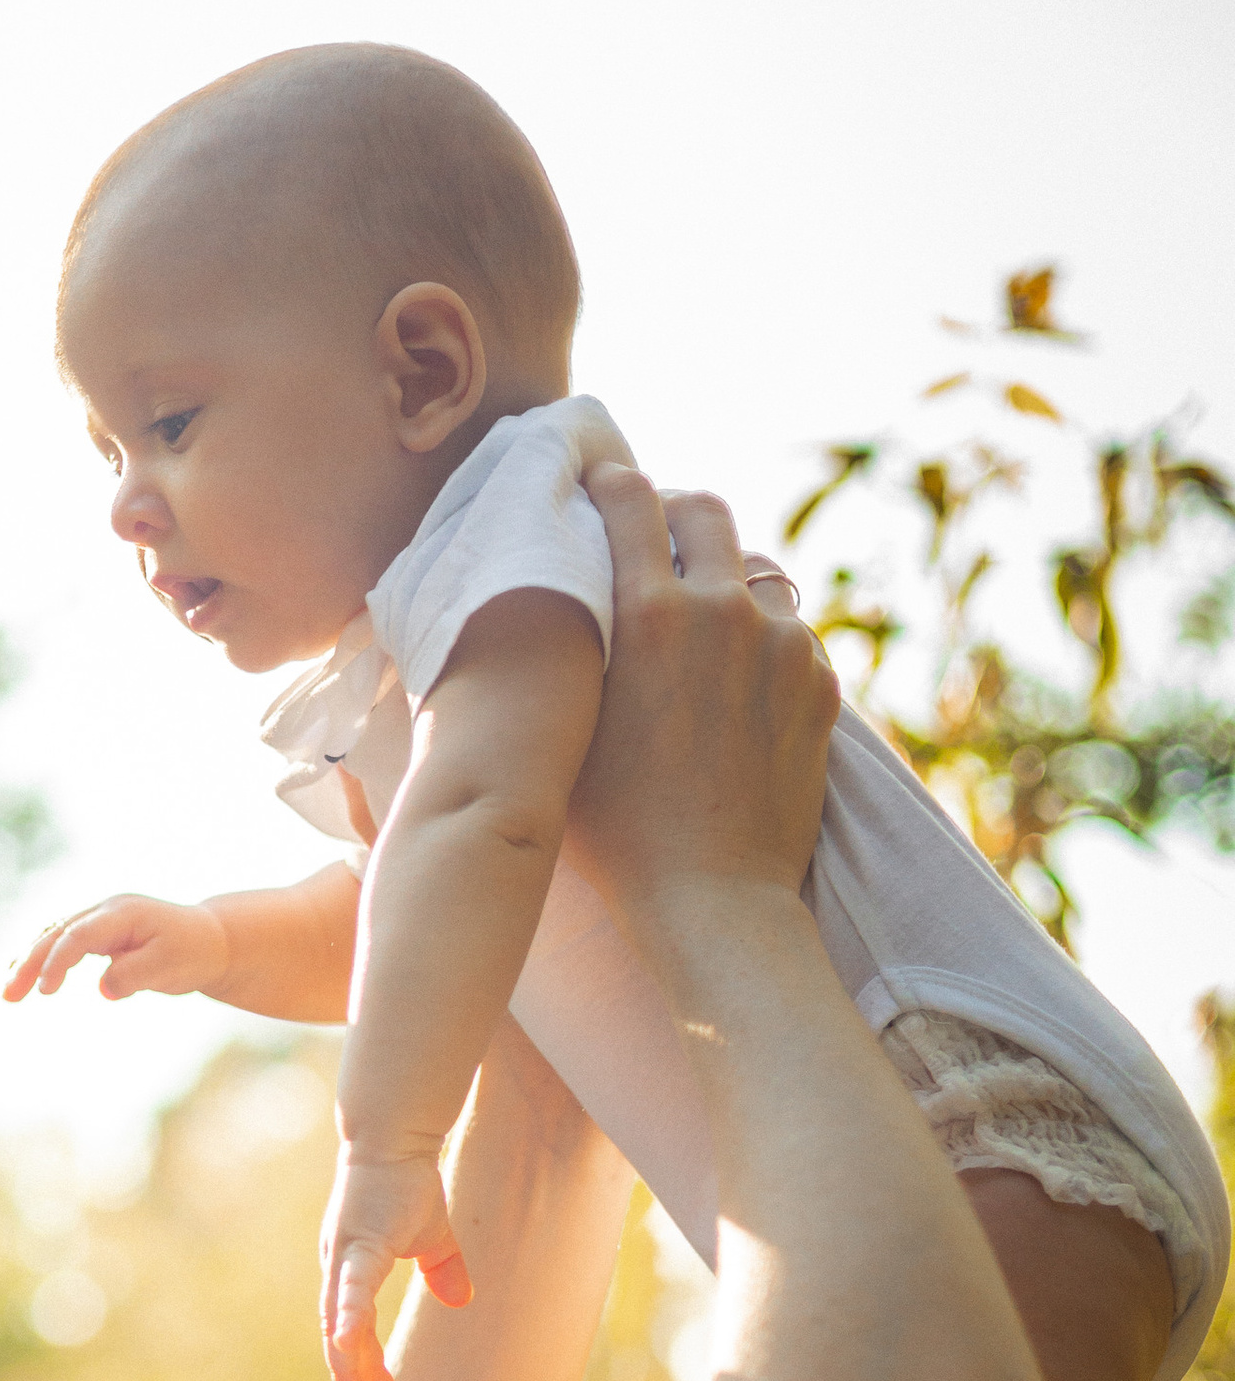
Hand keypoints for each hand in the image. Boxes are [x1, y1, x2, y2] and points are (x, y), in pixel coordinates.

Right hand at [3, 895, 232, 1003]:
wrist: (209, 940)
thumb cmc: (192, 953)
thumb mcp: (170, 967)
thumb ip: (136, 976)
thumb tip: (103, 988)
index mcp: (123, 913)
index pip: (79, 935)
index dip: (58, 961)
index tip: (44, 991)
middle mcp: (105, 911)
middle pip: (56, 932)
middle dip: (29, 963)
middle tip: (8, 995)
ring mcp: (99, 920)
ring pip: (52, 936)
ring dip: (27, 962)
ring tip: (7, 994)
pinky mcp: (97, 934)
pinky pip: (60, 943)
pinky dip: (40, 959)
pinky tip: (20, 977)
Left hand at [322, 1145, 472, 1380]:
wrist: (393, 1134)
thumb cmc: (406, 1182)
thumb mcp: (432, 1236)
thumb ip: (445, 1270)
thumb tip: (460, 1299)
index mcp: (352, 1273)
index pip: (350, 1332)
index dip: (360, 1366)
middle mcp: (339, 1270)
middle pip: (339, 1338)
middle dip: (351, 1377)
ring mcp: (343, 1258)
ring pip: (340, 1320)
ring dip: (348, 1359)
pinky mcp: (356, 1242)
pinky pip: (352, 1286)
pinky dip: (349, 1314)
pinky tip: (346, 1341)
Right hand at [570, 469, 838, 930]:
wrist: (713, 898)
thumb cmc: (618, 831)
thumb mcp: (571, 728)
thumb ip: (574, 651)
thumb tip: (559, 603)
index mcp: (649, 614)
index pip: (632, 502)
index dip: (614, 482)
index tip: (606, 482)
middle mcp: (723, 611)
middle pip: (707, 512)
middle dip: (679, 513)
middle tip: (661, 537)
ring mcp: (784, 645)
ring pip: (758, 574)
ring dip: (729, 583)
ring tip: (707, 622)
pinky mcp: (822, 684)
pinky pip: (793, 633)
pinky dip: (767, 642)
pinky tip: (741, 683)